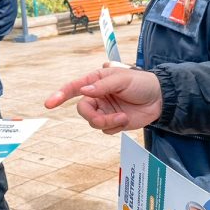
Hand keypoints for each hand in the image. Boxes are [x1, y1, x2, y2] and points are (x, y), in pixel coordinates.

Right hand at [44, 67, 162, 133]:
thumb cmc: (141, 82)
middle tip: (106, 119)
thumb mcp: (122, 79)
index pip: (73, 88)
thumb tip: (84, 91)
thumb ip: (102, 86)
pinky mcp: (113, 122)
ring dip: (107, 122)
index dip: (60, 95)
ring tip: (123, 118)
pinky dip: (114, 127)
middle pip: (83, 110)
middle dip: (93, 117)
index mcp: (95, 82)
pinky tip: (125, 120)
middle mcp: (97, 96)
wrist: (160, 99)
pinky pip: (105, 130)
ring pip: (93, 122)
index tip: (49, 103)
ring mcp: (104, 110)